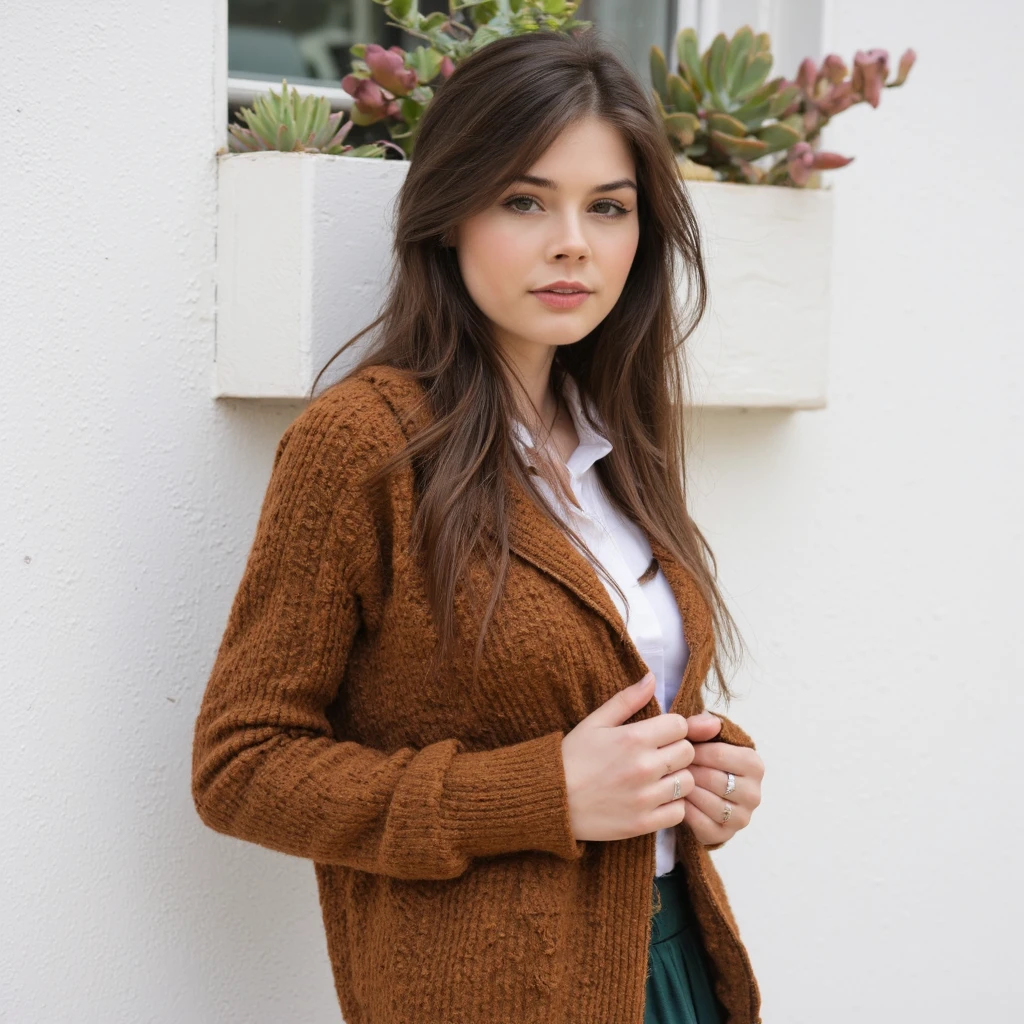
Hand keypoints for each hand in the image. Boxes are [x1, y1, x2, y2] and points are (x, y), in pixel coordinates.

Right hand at [561, 672, 698, 842]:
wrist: (549, 799)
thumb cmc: (572, 758)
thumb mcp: (595, 722)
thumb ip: (627, 700)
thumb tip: (651, 677)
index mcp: (634, 738)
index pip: (680, 725)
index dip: (672, 728)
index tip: (660, 734)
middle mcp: (644, 767)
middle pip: (688, 752)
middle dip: (676, 751)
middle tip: (658, 755)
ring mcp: (645, 797)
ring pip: (687, 782)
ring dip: (676, 779)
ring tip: (657, 778)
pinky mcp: (643, 823)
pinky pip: (679, 812)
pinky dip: (671, 806)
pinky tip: (653, 799)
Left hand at [678, 712, 763, 846]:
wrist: (699, 788)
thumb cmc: (701, 757)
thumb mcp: (701, 737)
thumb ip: (702, 724)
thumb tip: (710, 724)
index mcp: (754, 764)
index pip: (718, 754)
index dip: (692, 751)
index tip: (677, 749)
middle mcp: (754, 793)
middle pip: (713, 780)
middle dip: (688, 771)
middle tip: (669, 767)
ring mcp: (742, 817)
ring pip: (709, 803)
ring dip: (686, 791)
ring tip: (672, 782)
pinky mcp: (725, 835)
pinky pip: (702, 824)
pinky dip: (685, 811)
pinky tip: (676, 800)